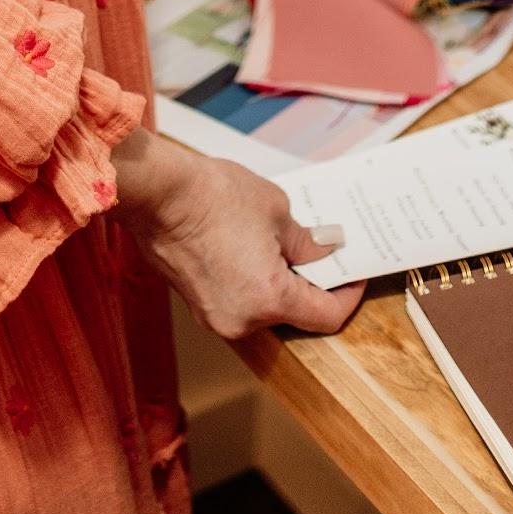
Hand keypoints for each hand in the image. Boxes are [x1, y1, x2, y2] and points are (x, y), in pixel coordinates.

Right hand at [113, 129, 364, 340]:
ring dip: (282, 282)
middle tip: (324, 250)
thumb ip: (307, 240)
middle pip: (294, 314)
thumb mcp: (277, 210)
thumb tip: (325, 249)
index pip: (325, 316)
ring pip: (265, 308)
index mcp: (269, 299)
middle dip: (312, 283)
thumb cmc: (214, 196)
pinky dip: (255, 282)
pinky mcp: (198, 305)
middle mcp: (242, 320)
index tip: (354, 273)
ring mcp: (216, 317)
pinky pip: (240, 301)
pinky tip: (255, 249)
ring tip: (287, 243)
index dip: (347, 295)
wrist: (159, 192)